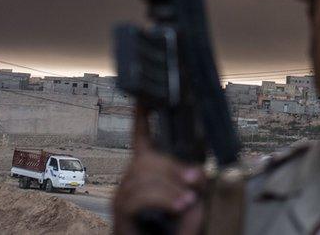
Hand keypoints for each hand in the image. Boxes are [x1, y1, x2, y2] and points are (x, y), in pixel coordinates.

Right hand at [113, 106, 205, 234]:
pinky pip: (139, 195)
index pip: (142, 139)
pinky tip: (179, 207)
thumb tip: (198, 168)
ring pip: (144, 174)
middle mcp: (132, 180)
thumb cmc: (177, 230)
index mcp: (149, 173)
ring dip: (172, 187)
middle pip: (147, 157)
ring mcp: (124, 195)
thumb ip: (194, 183)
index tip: (142, 98)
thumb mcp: (192, 201)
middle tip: (197, 182)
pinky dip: (164, 199)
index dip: (141, 118)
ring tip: (188, 202)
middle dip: (174, 167)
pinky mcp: (121, 211)